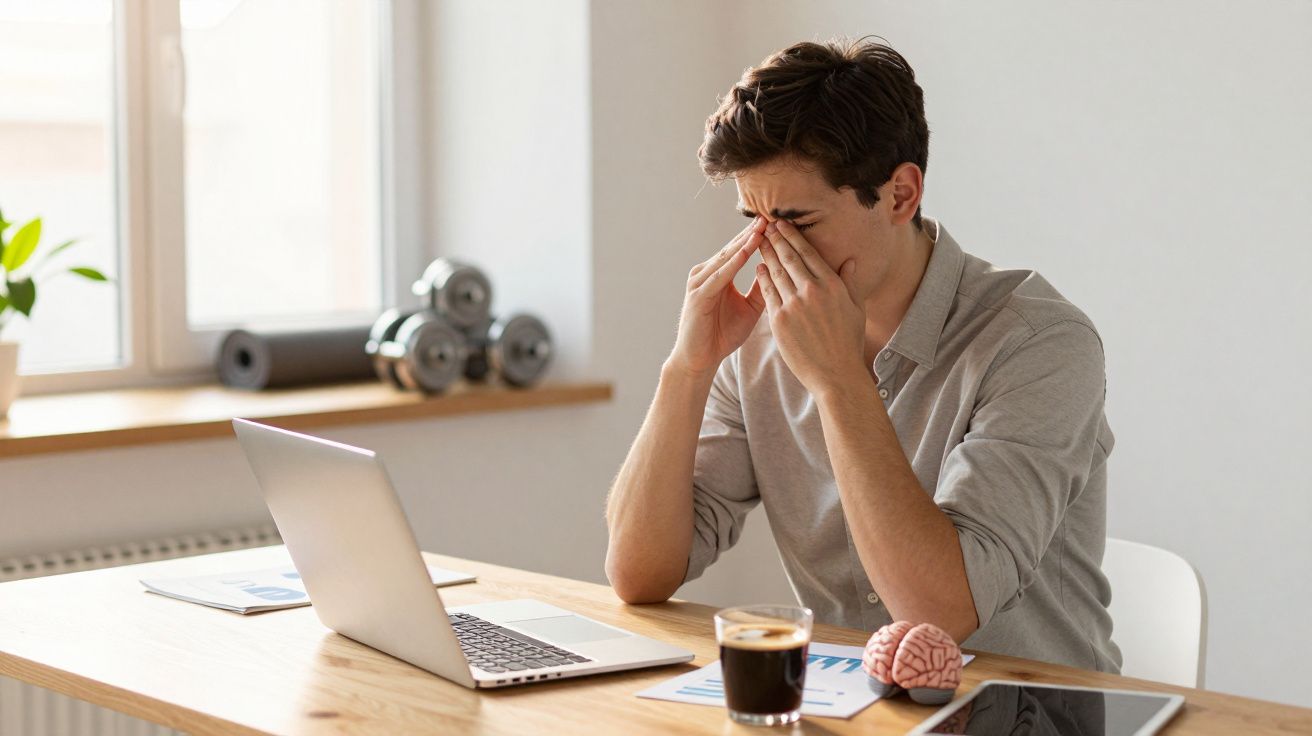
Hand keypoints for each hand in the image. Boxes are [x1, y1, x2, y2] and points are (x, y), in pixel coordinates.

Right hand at [667, 218, 767, 376]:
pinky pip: (719, 275)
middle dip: (752, 232)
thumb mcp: (750, 309)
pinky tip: (746, 252)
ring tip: (762, 227)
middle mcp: (706, 273)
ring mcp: (700, 283)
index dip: (758, 237)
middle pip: (733, 248)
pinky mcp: (698, 295)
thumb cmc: (722, 335)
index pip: (741, 250)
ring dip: (744, 242)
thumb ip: (761, 290)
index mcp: (718, 274)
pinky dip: (733, 263)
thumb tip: (779, 271)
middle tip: (772, 215)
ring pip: (726, 258)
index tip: (779, 224)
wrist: (700, 360)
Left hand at [756, 219, 867, 394]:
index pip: (808, 252)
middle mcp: (812, 291)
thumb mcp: (856, 308)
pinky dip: (762, 278)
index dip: (793, 236)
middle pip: (789, 258)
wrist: (836, 374)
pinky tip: (758, 267)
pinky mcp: (780, 320)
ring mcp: (794, 305)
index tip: (783, 223)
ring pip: (776, 272)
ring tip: (759, 241)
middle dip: (776, 238)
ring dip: (766, 254)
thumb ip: (850, 282)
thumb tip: (850, 260)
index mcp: (832, 285)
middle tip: (765, 224)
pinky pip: (768, 293)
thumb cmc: (848, 343)